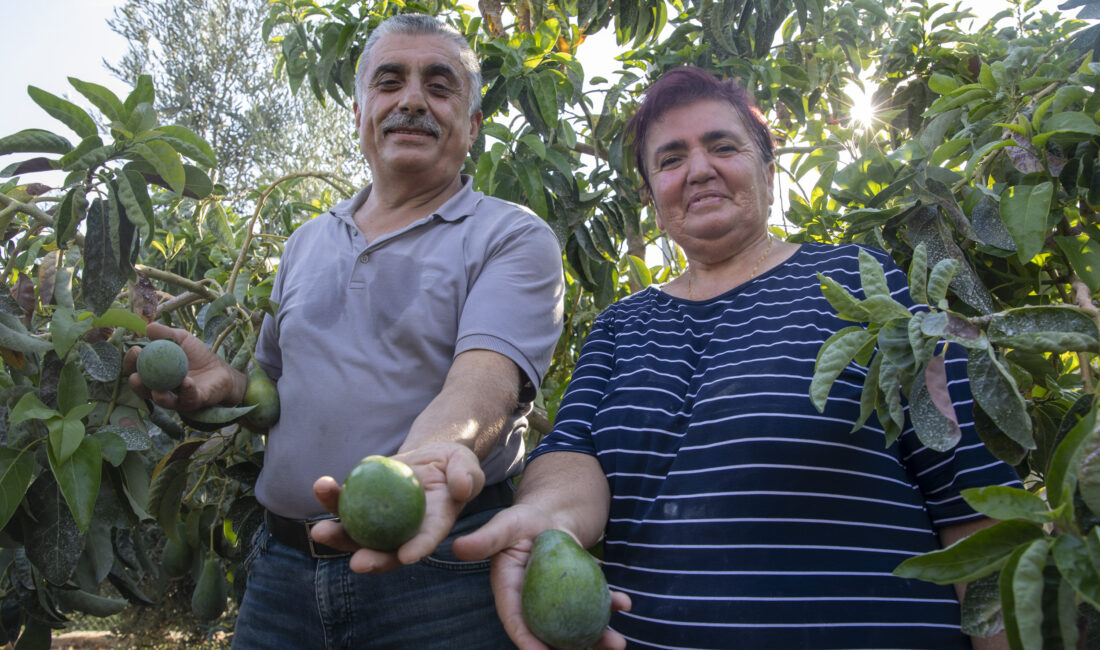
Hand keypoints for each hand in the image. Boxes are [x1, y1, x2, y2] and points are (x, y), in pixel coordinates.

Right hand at [123, 322, 246, 410]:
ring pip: (162, 400)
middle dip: (136, 382)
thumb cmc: (197, 356)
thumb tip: (148, 328)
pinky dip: (187, 390)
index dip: (131, 363)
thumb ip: (165, 334)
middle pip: (142, 390)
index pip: (135, 371)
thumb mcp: (181, 339)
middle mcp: (160, 389)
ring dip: (157, 394)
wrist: (221, 370)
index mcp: (153, 374)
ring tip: (156, 388)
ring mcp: (177, 398)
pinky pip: (188, 398)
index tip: (135, 350)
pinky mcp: (194, 401)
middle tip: (136, 373)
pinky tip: (187, 381)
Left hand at [310, 442, 484, 572]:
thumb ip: (468, 476)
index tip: (406, 556)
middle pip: (385, 551)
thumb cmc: (453, 464)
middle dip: (370, 560)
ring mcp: (381, 521)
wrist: (429, 457)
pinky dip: (331, 499)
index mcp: (433, 526)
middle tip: (356, 563)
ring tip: (319, 531)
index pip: (425, 541)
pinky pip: (344, 505)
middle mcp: (404, 531)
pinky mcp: (364, 504)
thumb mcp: (467, 464)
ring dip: (337, 536)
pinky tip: (322, 486)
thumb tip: (463, 488)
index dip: (416, 550)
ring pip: (357, 535)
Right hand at [451, 504, 630, 649]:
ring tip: (618, 643)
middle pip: (549, 632)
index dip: (526, 640)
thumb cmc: (524, 519)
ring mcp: (557, 601)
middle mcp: (534, 603)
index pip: (516, 620)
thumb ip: (486, 539)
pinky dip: (610, 605)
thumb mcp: (505, 526)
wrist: (551, 514)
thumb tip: (457, 547)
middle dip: (568, 649)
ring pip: (576, 624)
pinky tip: (625, 604)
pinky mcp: (577, 591)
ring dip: (598, 636)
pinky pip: (594, 603)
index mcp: (510, 592)